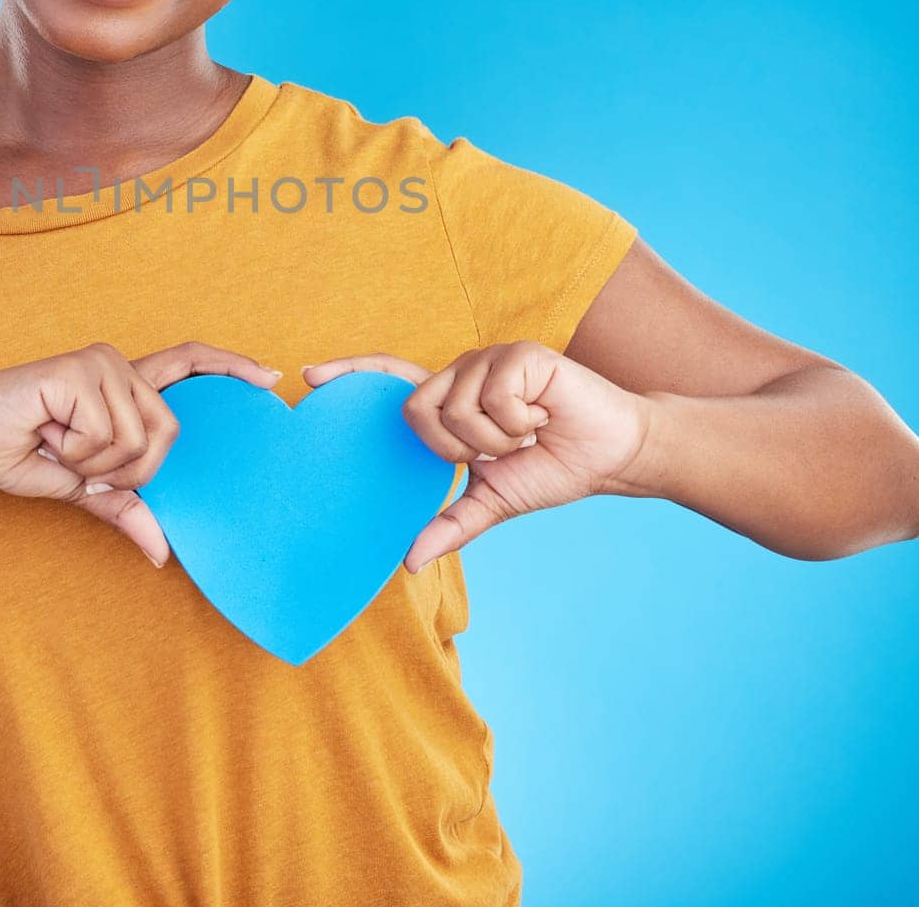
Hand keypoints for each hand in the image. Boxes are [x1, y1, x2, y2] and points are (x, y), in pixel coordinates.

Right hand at [0, 341, 283, 565]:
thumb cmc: (18, 454)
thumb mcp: (82, 489)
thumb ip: (125, 506)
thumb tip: (163, 553)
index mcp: (125, 387)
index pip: (190, 363)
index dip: (232, 367)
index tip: (272, 379)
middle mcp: (118, 366)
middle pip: (170, 431)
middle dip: (131, 471)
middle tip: (81, 464)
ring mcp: (99, 364)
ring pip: (137, 439)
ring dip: (94, 463)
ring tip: (56, 443)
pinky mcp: (77, 372)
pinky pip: (104, 435)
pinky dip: (75, 452)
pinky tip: (45, 432)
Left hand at [302, 343, 650, 567]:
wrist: (609, 456)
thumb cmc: (550, 469)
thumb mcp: (491, 501)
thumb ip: (448, 524)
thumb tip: (407, 562)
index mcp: (448, 401)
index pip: (388, 379)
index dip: (349, 373)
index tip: (308, 376)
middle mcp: (460, 373)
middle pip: (415, 409)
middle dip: (456, 448)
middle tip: (496, 452)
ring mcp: (487, 359)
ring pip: (456, 410)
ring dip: (496, 441)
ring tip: (527, 433)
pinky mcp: (517, 355)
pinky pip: (493, 399)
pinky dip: (519, 424)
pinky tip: (543, 418)